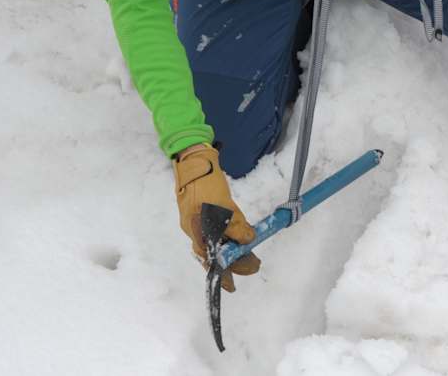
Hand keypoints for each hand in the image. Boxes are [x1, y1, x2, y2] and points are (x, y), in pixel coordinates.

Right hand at [173, 143, 260, 291]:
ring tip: (250, 256)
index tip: (232, 286)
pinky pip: (218, 233)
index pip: (212, 260)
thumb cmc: (205, 182)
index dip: (224, 273)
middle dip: (234, 262)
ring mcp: (199, 222)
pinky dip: (229, 239)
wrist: (194, 161)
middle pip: (215, 254)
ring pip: (217, 244)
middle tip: (254, 264)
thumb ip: (234, 224)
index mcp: (197, 232)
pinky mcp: (204, 214)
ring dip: (234, 251)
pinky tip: (239, 240)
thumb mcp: (222, 205)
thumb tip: (246, 240)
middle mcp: (196, 231)